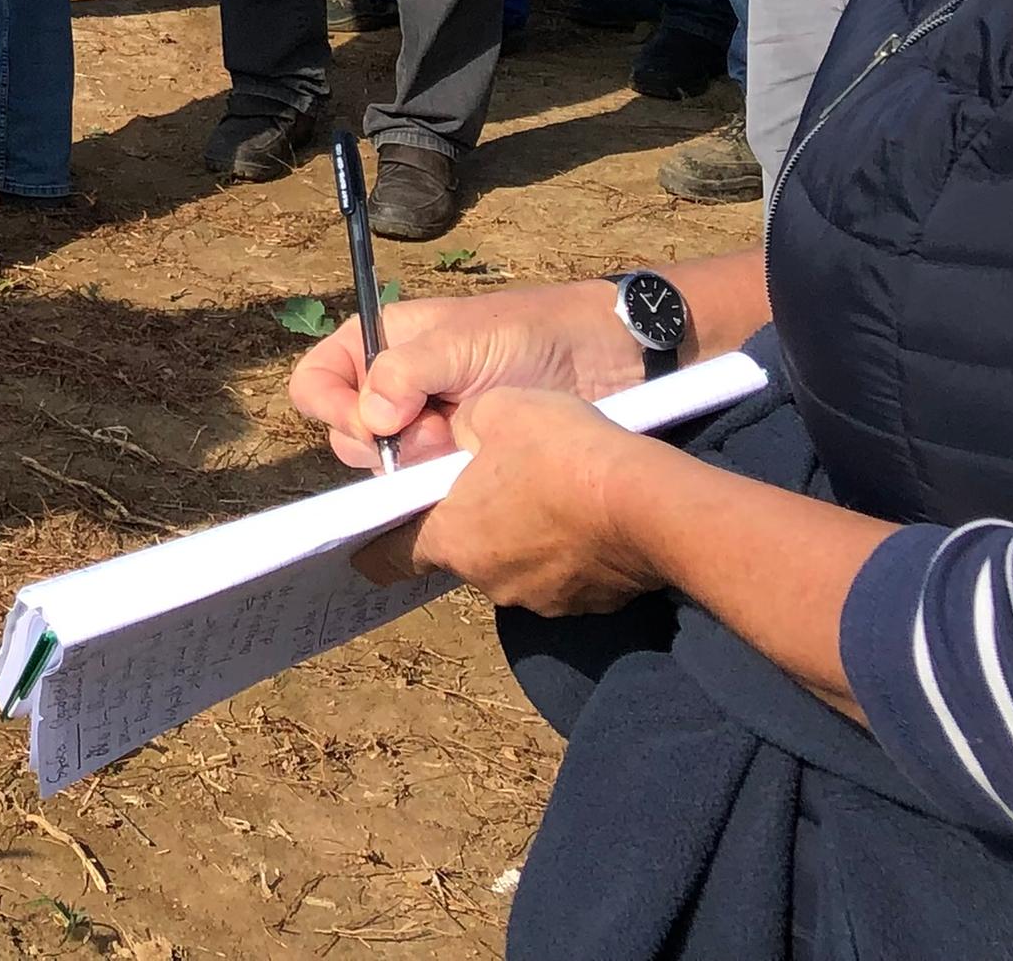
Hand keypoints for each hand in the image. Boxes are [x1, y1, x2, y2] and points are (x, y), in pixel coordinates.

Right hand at [288, 281, 640, 471]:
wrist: (604, 362)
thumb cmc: (531, 335)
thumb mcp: (466, 341)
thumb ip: (408, 372)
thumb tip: (372, 420)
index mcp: (379, 346)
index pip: (317, 382)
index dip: (331, 407)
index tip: (373, 427)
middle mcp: (391, 391)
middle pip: (347, 435)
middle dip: (385, 445)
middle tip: (439, 433)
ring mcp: (424, 431)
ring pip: (386, 470)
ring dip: (418, 468)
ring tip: (466, 447)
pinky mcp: (456, 466)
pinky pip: (422, 492)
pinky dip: (439, 490)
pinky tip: (472, 474)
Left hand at [376, 388, 667, 611]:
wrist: (648, 503)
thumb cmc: (560, 450)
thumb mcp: (496, 410)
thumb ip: (464, 428)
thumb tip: (465, 438)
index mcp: (452, 537)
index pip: (394, 554)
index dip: (379, 546)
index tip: (364, 549)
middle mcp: (487, 579)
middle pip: (461, 551)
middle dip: (469, 523)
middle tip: (491, 487)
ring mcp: (539, 597)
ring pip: (512, 563)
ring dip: (520, 537)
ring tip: (548, 497)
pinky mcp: (585, 603)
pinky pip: (560, 575)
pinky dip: (562, 551)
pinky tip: (584, 519)